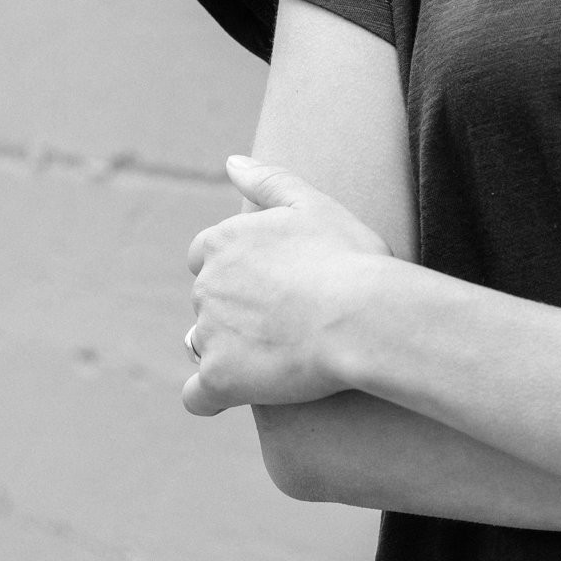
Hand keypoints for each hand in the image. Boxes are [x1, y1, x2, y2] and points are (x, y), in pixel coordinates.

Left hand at [182, 155, 390, 416]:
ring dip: (228, 352)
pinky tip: (238, 396)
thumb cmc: (350, 260)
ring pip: (202, 347)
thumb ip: (270, 181)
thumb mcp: (315, 205)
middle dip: (235, 314)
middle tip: (288, 323)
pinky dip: (211, 398)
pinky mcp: (219, 378)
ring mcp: (208, 334)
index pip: (205, 257)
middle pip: (207, 303)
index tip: (274, 287)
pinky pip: (197, 397)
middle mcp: (205, 286)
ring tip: (277, 359)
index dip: (239, 273)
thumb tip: (231, 162)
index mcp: (222, 241)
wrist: (364, 318)